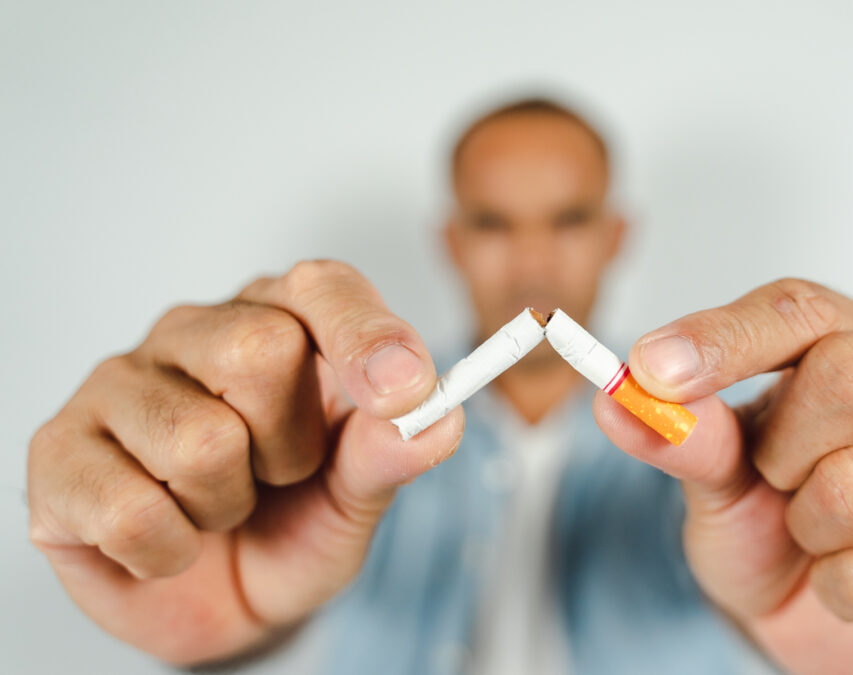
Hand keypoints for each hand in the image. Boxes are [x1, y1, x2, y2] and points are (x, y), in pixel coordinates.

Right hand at [26, 260, 463, 666]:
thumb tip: (435, 419)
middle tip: (279, 474)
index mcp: (280, 319)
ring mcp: (119, 383)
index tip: (405, 389)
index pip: (322, 287)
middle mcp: (194, 333)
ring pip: (198, 441)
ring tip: (221, 507)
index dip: (366, 334)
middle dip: (290, 446)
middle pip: (259, 349)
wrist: (222, 598)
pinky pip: (131, 511)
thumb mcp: (357, 497)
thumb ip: (389, 453)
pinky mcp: (60, 450)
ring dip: (228, 506)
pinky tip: (169, 539)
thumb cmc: (293, 524)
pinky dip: (171, 551)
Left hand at [593, 278, 852, 674]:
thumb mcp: (714, 478)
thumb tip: (619, 400)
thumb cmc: (771, 526)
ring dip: (807, 528)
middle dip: (781, 448)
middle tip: (778, 482)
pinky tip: (850, 587)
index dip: (723, 337)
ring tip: (819, 536)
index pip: (800, 308)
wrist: (812, 618)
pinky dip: (837, 593)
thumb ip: (683, 437)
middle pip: (850, 373)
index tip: (650, 367)